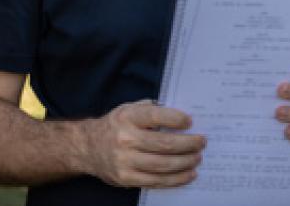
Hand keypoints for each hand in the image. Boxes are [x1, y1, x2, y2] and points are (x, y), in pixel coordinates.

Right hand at [83, 100, 204, 188]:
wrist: (88, 147)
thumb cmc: (117, 126)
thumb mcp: (129, 108)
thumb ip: (151, 109)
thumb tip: (180, 116)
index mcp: (128, 117)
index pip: (155, 116)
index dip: (175, 119)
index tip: (190, 121)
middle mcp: (125, 138)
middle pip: (164, 144)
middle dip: (188, 144)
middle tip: (202, 142)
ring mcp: (125, 161)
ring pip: (163, 165)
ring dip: (185, 163)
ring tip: (198, 158)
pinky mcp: (126, 178)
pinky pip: (156, 181)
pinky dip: (175, 179)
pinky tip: (188, 174)